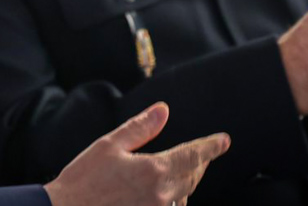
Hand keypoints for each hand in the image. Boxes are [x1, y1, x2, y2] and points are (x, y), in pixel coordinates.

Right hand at [44, 102, 229, 205]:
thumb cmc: (83, 179)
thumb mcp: (109, 145)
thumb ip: (140, 128)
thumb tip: (163, 110)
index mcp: (154, 170)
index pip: (193, 155)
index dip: (210, 146)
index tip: (224, 140)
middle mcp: (162, 195)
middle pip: (192, 176)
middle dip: (199, 163)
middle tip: (203, 153)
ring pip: (184, 197)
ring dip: (186, 183)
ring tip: (184, 173)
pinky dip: (174, 201)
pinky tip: (164, 195)